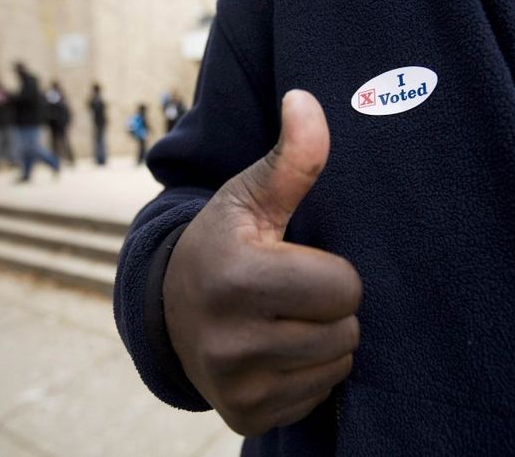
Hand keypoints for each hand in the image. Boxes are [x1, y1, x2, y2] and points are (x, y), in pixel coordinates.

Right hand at [163, 90, 362, 436]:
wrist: (168, 307)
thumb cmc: (219, 244)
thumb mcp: (247, 197)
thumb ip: (289, 157)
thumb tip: (307, 100)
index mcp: (236, 279)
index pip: (343, 287)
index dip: (331, 271)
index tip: (300, 263)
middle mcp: (229, 341)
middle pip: (346, 331)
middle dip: (330, 307)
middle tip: (293, 292)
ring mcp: (235, 384)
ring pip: (336, 365)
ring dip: (324, 340)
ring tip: (285, 319)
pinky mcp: (243, 414)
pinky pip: (316, 397)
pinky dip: (307, 373)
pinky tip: (276, 350)